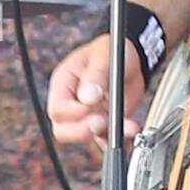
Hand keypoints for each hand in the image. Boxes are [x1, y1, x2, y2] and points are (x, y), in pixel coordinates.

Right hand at [46, 34, 144, 153]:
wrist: (131, 59)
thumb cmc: (111, 51)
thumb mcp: (104, 56)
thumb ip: (96, 75)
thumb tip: (87, 98)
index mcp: (64, 83)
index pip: (58, 109)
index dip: (74, 113)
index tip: (92, 106)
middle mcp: (71, 102)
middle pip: (64, 130)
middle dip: (83, 131)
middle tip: (103, 121)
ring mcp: (86, 115)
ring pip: (86, 137)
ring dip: (107, 134)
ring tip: (127, 125)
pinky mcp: (103, 123)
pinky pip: (105, 138)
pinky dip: (119, 137)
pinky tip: (130, 129)